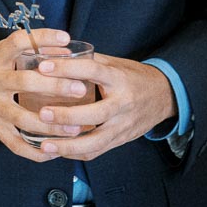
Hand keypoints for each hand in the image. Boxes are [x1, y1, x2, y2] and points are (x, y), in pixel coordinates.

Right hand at [0, 28, 79, 161]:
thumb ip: (26, 50)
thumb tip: (65, 49)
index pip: (18, 42)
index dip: (42, 38)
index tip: (66, 38)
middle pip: (26, 82)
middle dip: (56, 87)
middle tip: (80, 88)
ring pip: (24, 119)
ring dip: (52, 125)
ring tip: (75, 127)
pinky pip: (16, 144)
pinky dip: (36, 152)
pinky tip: (54, 152)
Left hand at [30, 54, 177, 160]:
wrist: (164, 95)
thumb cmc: (131, 76)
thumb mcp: (113, 63)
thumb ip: (85, 60)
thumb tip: (50, 53)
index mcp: (118, 78)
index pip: (92, 70)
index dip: (67, 68)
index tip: (43, 67)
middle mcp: (122, 103)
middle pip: (96, 113)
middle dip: (67, 116)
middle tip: (42, 113)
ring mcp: (123, 125)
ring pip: (96, 140)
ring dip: (69, 146)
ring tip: (45, 145)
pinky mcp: (121, 140)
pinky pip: (97, 151)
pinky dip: (77, 153)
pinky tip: (58, 152)